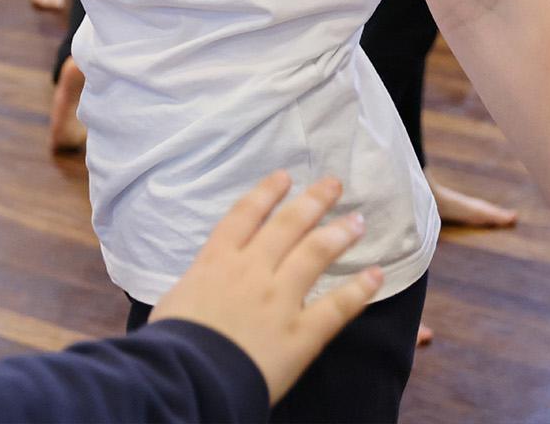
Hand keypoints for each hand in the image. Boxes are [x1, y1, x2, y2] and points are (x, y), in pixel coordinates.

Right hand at [149, 172, 381, 403]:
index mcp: (217, 260)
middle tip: (334, 184)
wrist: (189, 375)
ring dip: (339, 234)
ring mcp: (279, 298)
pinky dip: (359, 289)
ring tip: (357, 220)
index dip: (266, 193)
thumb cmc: (174, 340)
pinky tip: (376, 274)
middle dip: (312, 201)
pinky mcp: (300, 332)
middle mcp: (251, 269)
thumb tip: (202, 284)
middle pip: (287, 226)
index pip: (245, 216)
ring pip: (315, 254)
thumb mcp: (175, 300)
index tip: (284, 176)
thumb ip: (198, 285)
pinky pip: (336, 306)